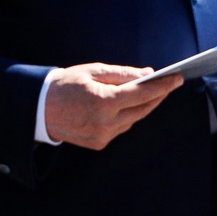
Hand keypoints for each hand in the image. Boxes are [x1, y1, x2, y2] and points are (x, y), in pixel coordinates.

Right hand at [43, 64, 177, 149]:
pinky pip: (121, 128)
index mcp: (103, 102)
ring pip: (133, 120)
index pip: (141, 94)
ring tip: (150, 93)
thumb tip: (149, 74)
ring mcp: (102, 136)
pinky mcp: (99, 144)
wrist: (38, 108)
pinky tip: (127, 106)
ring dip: (142, 106)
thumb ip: (123, 74)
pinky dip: (126, 116)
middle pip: (142, 110)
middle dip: (157, 96)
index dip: (162, 86)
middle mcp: (105, 123)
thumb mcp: (93, 71)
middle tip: (169, 84)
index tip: (177, 78)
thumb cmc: (65, 85)